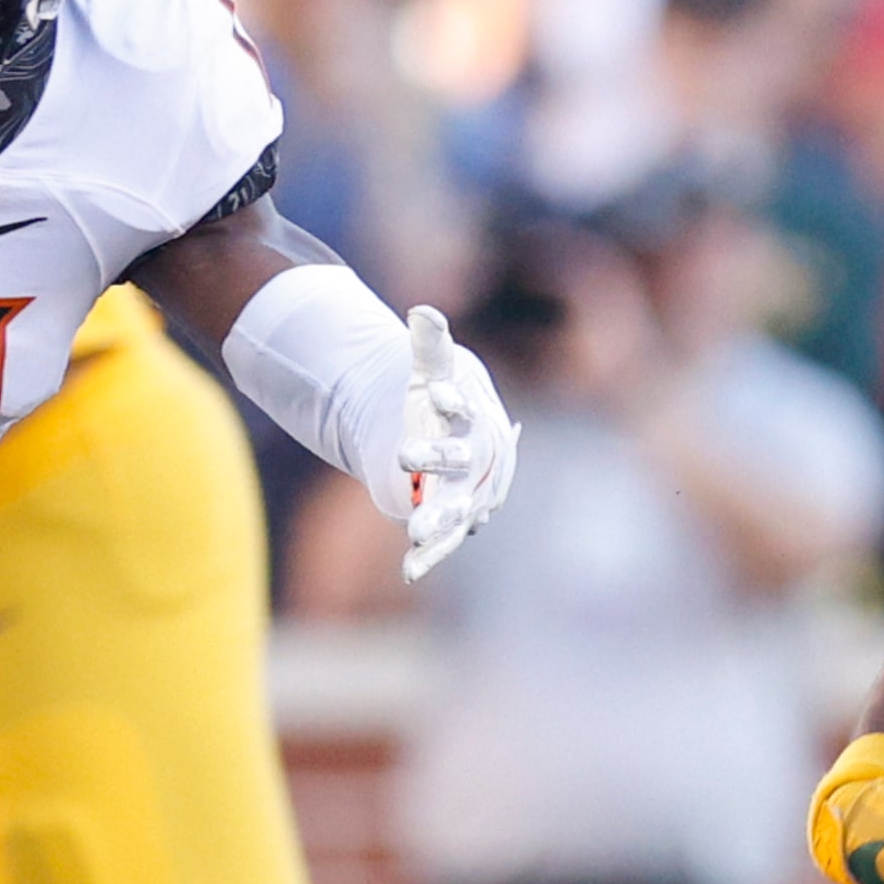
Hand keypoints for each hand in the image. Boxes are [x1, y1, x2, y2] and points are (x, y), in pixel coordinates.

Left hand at [399, 305, 517, 581]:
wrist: (467, 441)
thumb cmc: (449, 402)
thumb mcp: (437, 370)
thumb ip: (431, 346)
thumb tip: (421, 312)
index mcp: (475, 419)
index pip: (464, 408)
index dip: (453, 402)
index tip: (439, 393)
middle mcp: (476, 459)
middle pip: (459, 459)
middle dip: (437, 458)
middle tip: (407, 454)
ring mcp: (466, 492)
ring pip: (454, 507)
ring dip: (436, 518)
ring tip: (417, 531)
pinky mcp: (451, 519)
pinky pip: (442, 541)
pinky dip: (428, 556)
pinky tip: (410, 572)